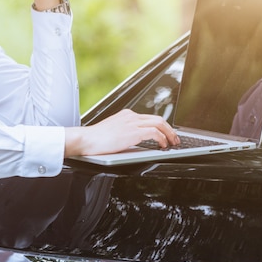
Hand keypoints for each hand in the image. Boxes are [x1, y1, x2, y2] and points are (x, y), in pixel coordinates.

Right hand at [64, 109, 179, 156]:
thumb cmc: (95, 140)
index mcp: (126, 115)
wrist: (86, 140)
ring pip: (159, 123)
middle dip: (170, 129)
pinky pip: (154, 133)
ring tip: (173, 143)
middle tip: (175, 139)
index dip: (161, 126)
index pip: (149, 118)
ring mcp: (132, 123)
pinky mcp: (133, 132)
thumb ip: (125, 133)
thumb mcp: (113, 132)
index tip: (166, 134)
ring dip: (169, 134)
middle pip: (158, 118)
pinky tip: (163, 146)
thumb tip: (135, 142)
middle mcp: (130, 116)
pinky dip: (162, 139)